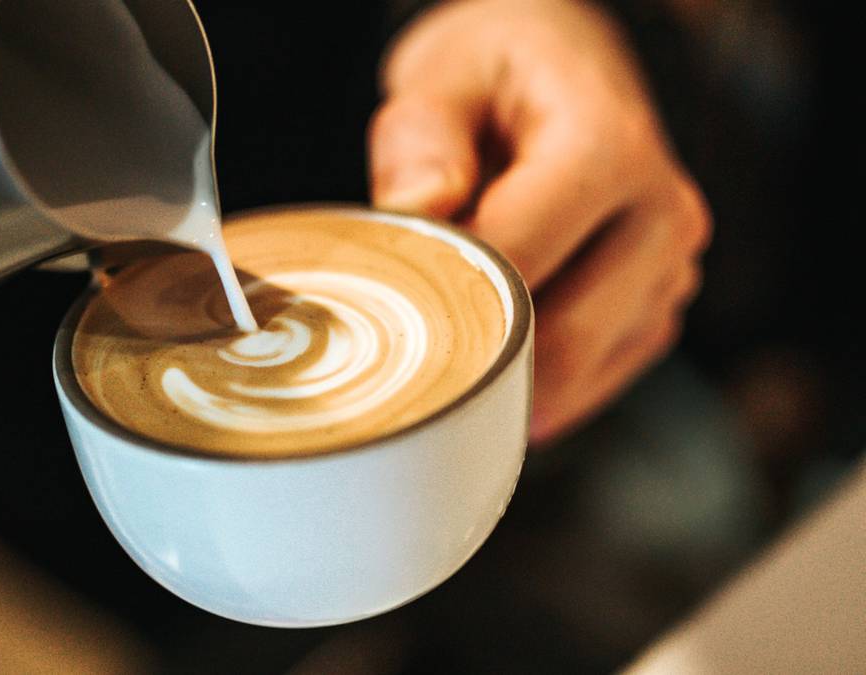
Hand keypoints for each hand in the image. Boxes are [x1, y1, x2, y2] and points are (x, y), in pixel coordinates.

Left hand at [370, 0, 710, 444]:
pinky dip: (534, 383)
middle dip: (477, 349)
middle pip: (560, 337)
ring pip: (577, 373)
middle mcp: (662, 213)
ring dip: (505, 371)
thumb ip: (420, 137)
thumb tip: (422, 210)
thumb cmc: (496, 74)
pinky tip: (498, 343)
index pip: (520, 257)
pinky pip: (591, 382)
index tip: (399, 288)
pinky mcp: (656, 314)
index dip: (448, 288)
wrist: (560, 72)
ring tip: (457, 323)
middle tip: (414, 333)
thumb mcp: (444, 73)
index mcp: (610, 146)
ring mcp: (670, 271)